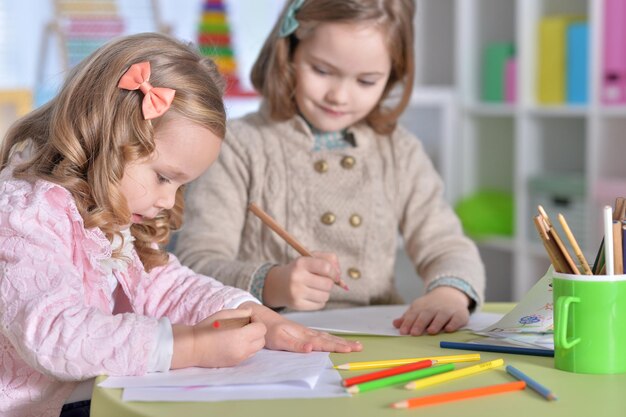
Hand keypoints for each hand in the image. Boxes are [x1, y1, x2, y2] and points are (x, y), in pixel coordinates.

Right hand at [171, 308, 265, 368]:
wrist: (193, 348)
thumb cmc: (206, 328)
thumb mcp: (224, 314)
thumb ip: (241, 313)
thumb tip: (251, 312)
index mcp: (241, 336)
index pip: (262, 328)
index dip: (256, 321)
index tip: (247, 318)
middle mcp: (243, 349)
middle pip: (262, 339)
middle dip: (257, 331)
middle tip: (245, 325)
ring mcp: (239, 358)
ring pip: (257, 349)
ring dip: (253, 340)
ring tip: (239, 334)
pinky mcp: (234, 363)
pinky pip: (248, 355)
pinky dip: (246, 348)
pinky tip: (234, 342)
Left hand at [239, 301, 361, 352]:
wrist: (258, 317)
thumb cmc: (267, 330)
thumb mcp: (279, 339)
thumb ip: (295, 344)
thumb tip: (311, 348)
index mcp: (303, 334)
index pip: (324, 342)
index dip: (337, 346)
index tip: (351, 349)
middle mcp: (306, 333)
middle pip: (329, 339)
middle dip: (344, 344)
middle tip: (359, 347)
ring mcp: (304, 332)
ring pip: (326, 337)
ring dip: (340, 341)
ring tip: (353, 344)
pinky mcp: (301, 332)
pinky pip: (320, 336)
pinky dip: (330, 338)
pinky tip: (333, 340)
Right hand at [262, 252, 340, 309]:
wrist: (278, 284)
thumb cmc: (300, 270)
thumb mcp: (310, 258)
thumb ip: (329, 259)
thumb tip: (339, 274)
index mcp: (301, 263)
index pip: (326, 267)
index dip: (335, 273)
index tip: (335, 275)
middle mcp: (297, 277)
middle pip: (328, 284)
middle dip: (330, 283)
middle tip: (324, 281)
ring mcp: (296, 292)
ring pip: (325, 296)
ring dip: (325, 293)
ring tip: (317, 288)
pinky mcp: (297, 304)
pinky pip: (320, 305)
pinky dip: (320, 301)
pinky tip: (312, 295)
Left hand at [392, 287, 470, 335]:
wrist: (450, 294)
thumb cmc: (430, 306)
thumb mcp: (418, 309)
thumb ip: (407, 318)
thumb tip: (395, 324)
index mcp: (422, 306)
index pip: (413, 314)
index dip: (408, 323)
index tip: (403, 332)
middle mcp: (434, 307)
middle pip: (426, 315)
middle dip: (420, 323)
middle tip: (414, 333)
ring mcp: (448, 310)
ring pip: (441, 316)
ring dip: (436, 324)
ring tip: (430, 331)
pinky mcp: (460, 314)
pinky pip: (457, 319)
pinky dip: (453, 324)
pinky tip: (448, 329)